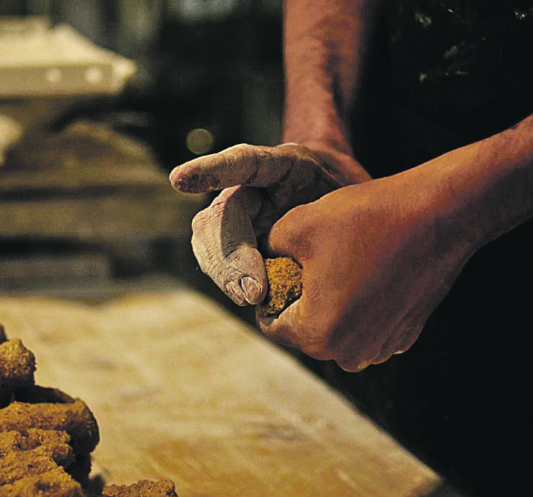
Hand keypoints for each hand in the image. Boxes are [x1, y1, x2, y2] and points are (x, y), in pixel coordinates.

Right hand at [169, 142, 369, 305]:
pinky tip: (246, 296)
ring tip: (248, 298)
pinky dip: (227, 281)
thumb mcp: (351, 193)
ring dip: (224, 273)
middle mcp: (245, 186)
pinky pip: (216, 260)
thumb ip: (338, 212)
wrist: (334, 197)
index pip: (241, 162)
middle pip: (220, 215)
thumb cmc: (345, 193)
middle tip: (253, 290)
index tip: (180, 181)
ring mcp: (233, 214)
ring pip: (209, 240)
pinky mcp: (231, 241)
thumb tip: (329, 249)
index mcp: (276, 164)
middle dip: (231, 255)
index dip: (211, 170)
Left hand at [260, 164, 478, 370]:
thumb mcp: (294, 226)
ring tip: (338, 261)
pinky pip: (365, 323)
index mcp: (318, 336)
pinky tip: (367, 268)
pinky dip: (359, 302)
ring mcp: (383, 348)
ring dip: (329, 301)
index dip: (268, 292)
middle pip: (303, 329)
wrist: (439, 213)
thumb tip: (259, 262)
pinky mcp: (406, 335)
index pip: (271, 323)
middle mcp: (351, 354)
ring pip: (335, 328)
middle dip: (298, 298)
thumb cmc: (365, 218)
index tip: (277, 264)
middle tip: (307, 259)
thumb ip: (265, 251)